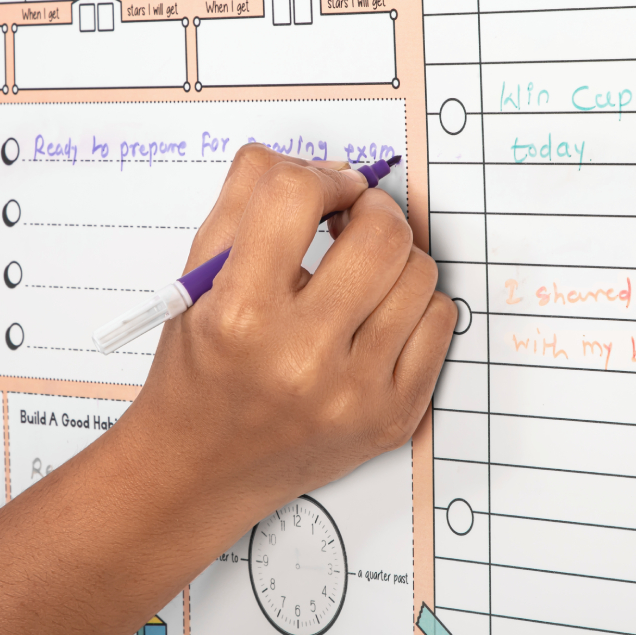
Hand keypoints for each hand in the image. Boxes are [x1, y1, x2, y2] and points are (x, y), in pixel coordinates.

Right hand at [122, 144, 456, 557]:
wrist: (200, 468)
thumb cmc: (198, 367)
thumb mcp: (195, 278)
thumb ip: (246, 200)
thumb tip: (327, 166)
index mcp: (239, 313)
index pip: (294, 195)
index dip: (317, 175)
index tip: (323, 189)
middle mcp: (301, 357)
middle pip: (381, 233)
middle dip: (369, 208)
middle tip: (351, 219)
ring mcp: (355, 394)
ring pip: (420, 274)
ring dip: (394, 256)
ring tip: (361, 273)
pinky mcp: (391, 418)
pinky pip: (440, 324)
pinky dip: (414, 304)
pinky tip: (378, 313)